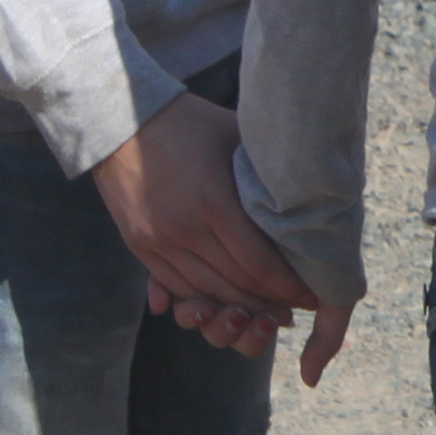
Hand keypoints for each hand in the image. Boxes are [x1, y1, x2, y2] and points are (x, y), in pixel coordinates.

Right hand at [96, 96, 321, 357]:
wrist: (122, 120)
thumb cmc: (193, 123)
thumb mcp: (238, 139)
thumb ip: (267, 175)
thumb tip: (313, 199)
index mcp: (213, 203)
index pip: (258, 264)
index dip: (288, 287)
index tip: (313, 295)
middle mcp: (183, 229)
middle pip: (234, 284)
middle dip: (269, 304)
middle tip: (296, 311)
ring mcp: (157, 241)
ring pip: (205, 291)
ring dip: (238, 309)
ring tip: (267, 314)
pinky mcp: (139, 245)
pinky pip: (176, 285)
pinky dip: (205, 299)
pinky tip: (228, 303)